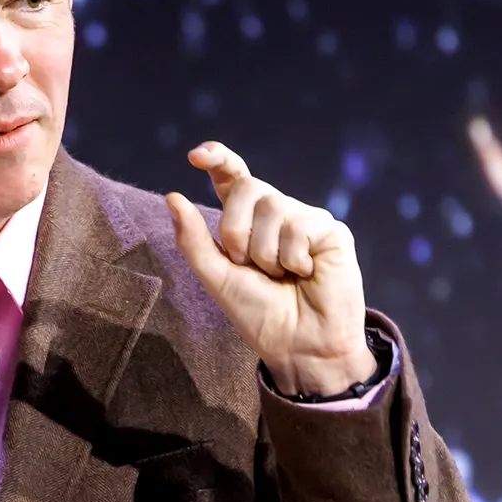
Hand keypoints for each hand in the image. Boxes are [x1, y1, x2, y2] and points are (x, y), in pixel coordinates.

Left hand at [166, 142, 374, 395]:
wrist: (298, 345)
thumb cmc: (259, 315)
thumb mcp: (217, 278)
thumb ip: (193, 240)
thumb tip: (171, 196)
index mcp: (247, 222)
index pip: (232, 178)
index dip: (218, 159)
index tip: (196, 156)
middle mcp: (277, 213)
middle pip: (247, 188)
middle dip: (236, 231)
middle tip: (249, 266)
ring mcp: (304, 219)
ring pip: (272, 207)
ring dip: (265, 253)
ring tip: (281, 276)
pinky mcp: (330, 231)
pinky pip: (299, 226)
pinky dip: (292, 258)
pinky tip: (306, 274)